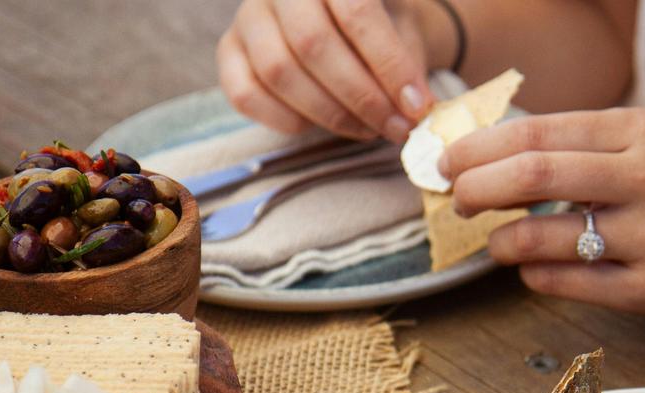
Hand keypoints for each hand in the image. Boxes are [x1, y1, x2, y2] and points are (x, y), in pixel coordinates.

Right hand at [218, 0, 434, 142]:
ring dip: (329, 114)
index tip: (416, 105)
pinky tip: (319, 125)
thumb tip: (414, 107)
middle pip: (313, 44)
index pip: (356, 12)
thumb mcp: (401, 29)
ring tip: (367, 129)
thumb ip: (407, 62)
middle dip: (361, 96)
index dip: (388, 64)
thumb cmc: (379, 25)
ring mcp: (248, 16)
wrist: (346, 19)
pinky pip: (246, 94)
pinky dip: (287, 120)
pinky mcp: (228, 51)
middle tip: (394, 126)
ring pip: (278, 71)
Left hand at [438, 108, 644, 314]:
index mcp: (640, 132)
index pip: (538, 134)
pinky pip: (567, 282)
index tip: (447, 162)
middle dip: (477, 188)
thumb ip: (576, 146)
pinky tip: (530, 266)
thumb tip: (487, 159)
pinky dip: (533, 273)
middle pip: (534, 176)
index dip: (479, 149)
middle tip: (457, 200)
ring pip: (544, 236)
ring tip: (494, 240)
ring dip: (501, 239)